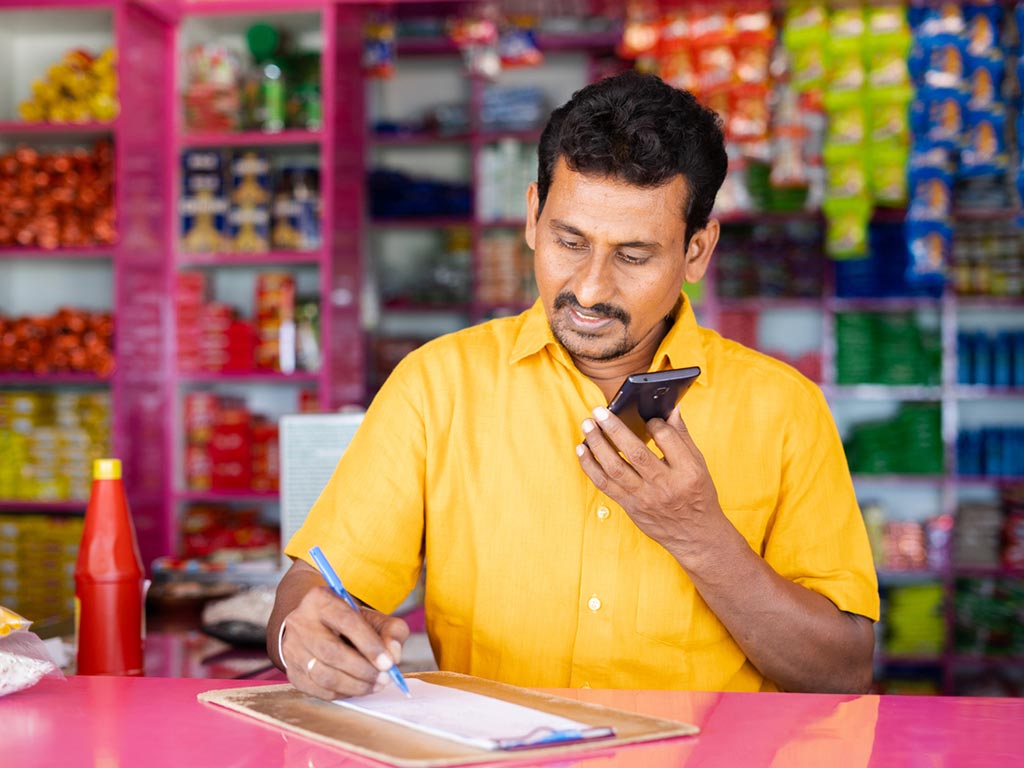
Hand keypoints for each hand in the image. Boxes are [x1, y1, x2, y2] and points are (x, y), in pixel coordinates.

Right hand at [281, 586, 409, 700]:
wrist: (317, 626)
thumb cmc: (348, 622)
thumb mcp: (372, 617)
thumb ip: (391, 631)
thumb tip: (393, 655)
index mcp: (320, 600)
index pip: (347, 622)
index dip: (370, 645)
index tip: (389, 663)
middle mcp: (300, 623)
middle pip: (332, 652)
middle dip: (363, 670)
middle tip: (385, 678)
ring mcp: (292, 649)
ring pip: (324, 675)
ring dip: (355, 685)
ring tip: (376, 684)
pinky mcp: (292, 671)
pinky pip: (318, 690)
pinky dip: (342, 693)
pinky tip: (358, 688)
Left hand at [576, 405, 724, 560]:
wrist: (694, 534)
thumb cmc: (697, 494)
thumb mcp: (698, 464)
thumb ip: (682, 436)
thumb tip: (671, 409)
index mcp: (687, 471)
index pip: (666, 439)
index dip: (654, 423)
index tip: (646, 417)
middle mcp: (665, 485)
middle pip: (635, 453)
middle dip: (614, 428)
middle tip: (599, 411)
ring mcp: (645, 497)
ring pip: (615, 468)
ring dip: (597, 444)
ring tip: (587, 425)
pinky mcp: (630, 506)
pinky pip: (604, 485)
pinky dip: (590, 466)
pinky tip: (582, 450)